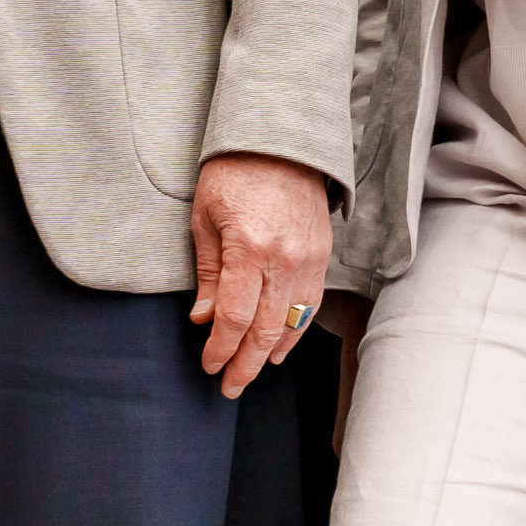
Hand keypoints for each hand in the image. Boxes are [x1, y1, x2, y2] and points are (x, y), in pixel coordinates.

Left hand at [190, 152, 333, 397]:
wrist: (281, 138)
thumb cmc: (233, 173)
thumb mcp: (204, 218)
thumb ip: (206, 272)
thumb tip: (203, 319)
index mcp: (248, 248)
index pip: (233, 317)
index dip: (220, 349)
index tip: (208, 366)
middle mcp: (283, 258)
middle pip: (264, 330)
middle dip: (244, 364)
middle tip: (229, 387)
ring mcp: (308, 258)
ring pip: (292, 322)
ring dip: (270, 353)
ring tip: (251, 372)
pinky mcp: (322, 254)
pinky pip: (311, 303)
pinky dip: (296, 330)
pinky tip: (281, 346)